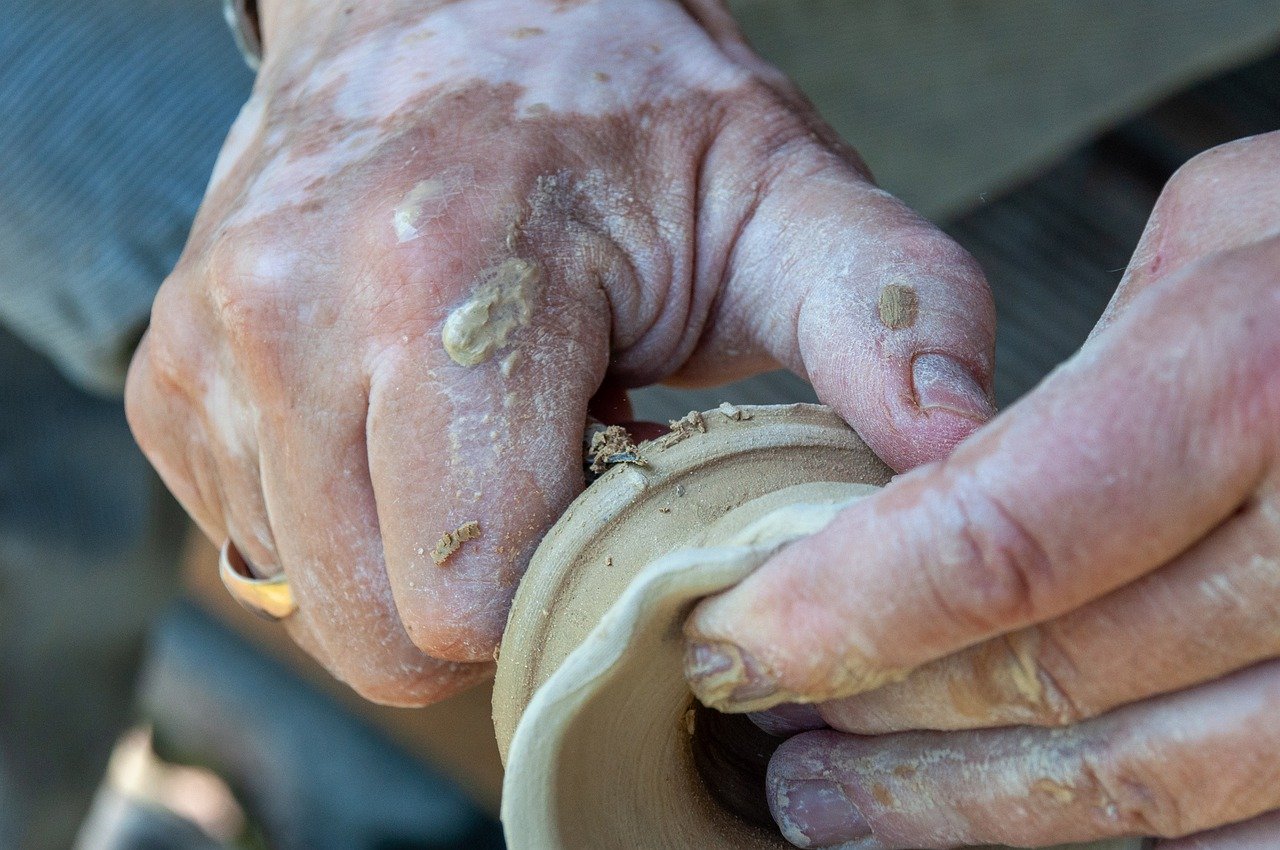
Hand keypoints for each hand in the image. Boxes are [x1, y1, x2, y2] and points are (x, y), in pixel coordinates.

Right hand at [125, 0, 993, 704]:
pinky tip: (413, 429)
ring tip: (489, 444)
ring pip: (315, 606)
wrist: (448, 8)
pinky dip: (349, 523)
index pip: (472, 594)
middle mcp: (288, 312)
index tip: (624, 505)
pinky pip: (260, 548)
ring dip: (422, 562)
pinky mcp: (168, 374)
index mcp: (444, 276)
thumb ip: (884, 315)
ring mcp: (208, 345)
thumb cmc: (620, 117)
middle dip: (494, 598)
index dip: (572, 591)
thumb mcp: (778, 195)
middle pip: (386, 631)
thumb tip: (958, 452)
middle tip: (562, 482)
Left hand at [684, 131, 1279, 847]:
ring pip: (1147, 791)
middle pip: (1057, 679)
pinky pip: (1251, 834)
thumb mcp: (1234, 237)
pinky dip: (1112, 845)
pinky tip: (1005, 830)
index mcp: (1265, 371)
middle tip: (769, 731)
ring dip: (963, 817)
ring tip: (840, 809)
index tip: (734, 646)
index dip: (843, 611)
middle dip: (881, 721)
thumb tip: (935, 477)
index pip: (1002, 538)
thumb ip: (1084, 368)